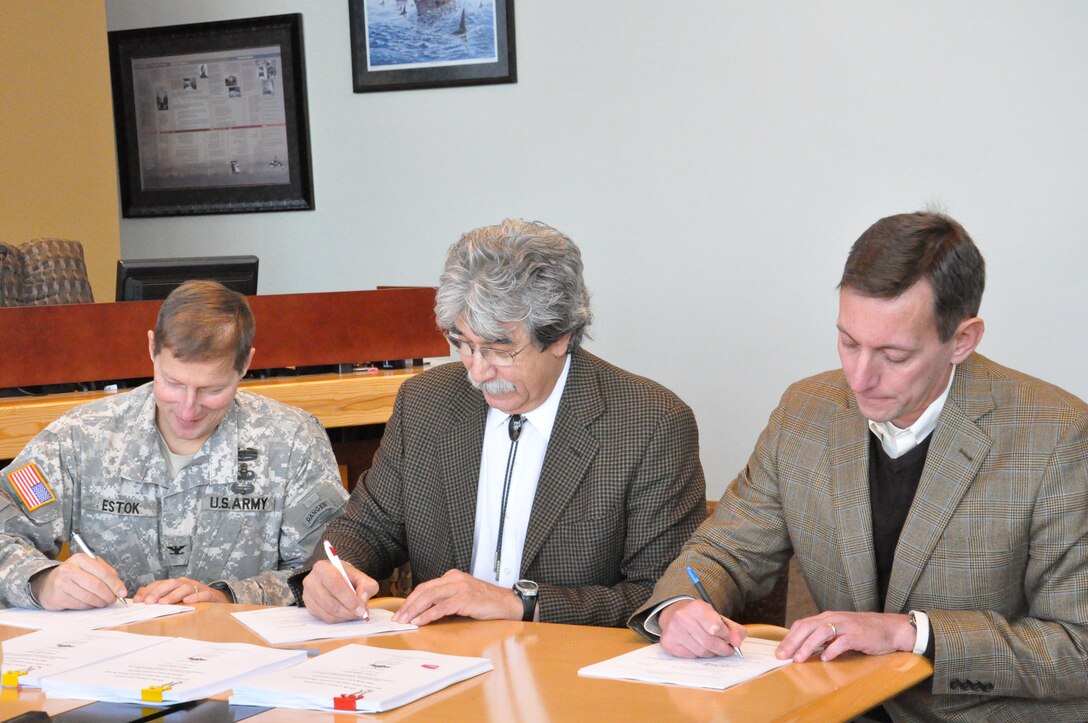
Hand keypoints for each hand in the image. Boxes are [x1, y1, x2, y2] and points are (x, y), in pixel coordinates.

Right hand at [30, 553, 127, 609]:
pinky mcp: (58, 597)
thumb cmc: (73, 575)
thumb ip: (106, 573)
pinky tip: (91, 604)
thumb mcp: (89, 568)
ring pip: (89, 597)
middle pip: (96, 585)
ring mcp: (62, 583)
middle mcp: (69, 569)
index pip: (103, 572)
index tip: (123, 592)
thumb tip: (120, 587)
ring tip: (103, 602)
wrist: (47, 584)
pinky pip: (80, 604)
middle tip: (114, 599)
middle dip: (109, 595)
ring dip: (100, 602)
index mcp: (80, 559)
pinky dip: (90, 606)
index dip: (116, 584)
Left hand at [133, 577, 229, 604]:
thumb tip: (139, 597)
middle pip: (170, 584)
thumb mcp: (174, 597)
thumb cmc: (192, 598)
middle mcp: (184, 583)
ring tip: (163, 603)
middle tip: (148, 602)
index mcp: (175, 584)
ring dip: (173, 595)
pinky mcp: (208, 594)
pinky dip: (194, 597)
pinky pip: (202, 594)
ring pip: (184, 588)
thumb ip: (157, 595)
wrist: (216, 599)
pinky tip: (187, 601)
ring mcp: (197, 587)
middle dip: (158, 592)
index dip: (148, 591)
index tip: (138, 601)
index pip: (159, 584)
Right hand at [301, 559, 377, 622]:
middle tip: (360, 614)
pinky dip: (338, 619)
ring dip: (344, 616)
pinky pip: (325, 618)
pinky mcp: (309, 607)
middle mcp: (311, 581)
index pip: (335, 584)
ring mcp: (307, 595)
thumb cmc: (346, 577)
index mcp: (323, 568)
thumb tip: (362, 599)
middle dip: (348, 611)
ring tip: (355, 614)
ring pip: (327, 612)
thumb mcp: (360, 576)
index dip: (349, 598)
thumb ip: (366, 585)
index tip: (361, 608)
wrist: (334, 578)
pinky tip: (346, 614)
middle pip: (329, 602)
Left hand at [391, 569, 520, 625]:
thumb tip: (426, 611)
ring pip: (430, 597)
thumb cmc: (486, 602)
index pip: (426, 586)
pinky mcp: (465, 599)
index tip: (402, 611)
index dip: (412, 599)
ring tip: (405, 621)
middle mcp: (454, 579)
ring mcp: (460, 588)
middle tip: (398, 618)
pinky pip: (441, 607)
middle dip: (409, 604)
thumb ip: (447, 597)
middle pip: (424, 590)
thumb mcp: (464, 594)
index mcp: (452, 576)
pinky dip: (428, 615)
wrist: (507, 603)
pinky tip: (420, 622)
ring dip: (415, 610)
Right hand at [658, 599, 746, 657]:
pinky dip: (698, 655)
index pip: (716, 628)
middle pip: (709, 642)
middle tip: (727, 649)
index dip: (727, 637)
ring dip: (711, 653)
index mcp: (697, 607)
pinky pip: (690, 657)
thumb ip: (734, 629)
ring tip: (712, 647)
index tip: (731, 640)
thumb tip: (737, 642)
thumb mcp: (719, 618)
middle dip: (722, 649)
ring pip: (701, 652)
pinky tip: (697, 646)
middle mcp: (682, 617)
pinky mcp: (668, 643)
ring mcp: (673, 631)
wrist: (677, 614)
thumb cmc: (702, 618)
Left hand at [776, 611, 914, 661]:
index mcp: (827, 617)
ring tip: (798, 659)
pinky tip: (826, 659)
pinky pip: (842, 642)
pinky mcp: (858, 635)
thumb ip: (824, 638)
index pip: (802, 624)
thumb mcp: (840, 631)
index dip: (789, 638)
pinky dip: (832, 650)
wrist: (890, 628)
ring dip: (808, 646)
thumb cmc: (864, 632)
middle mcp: (834, 618)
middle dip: (792, 642)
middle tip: (782, 656)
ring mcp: (846, 626)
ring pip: (821, 633)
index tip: (779, 651)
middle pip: (807, 627)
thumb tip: (805, 650)